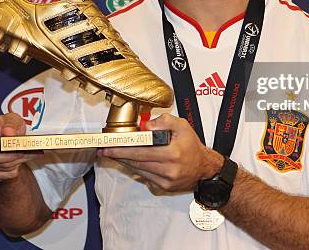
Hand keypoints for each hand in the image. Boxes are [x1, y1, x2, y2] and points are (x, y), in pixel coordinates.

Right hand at [0, 113, 41, 180]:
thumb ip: (11, 124)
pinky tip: (16, 161)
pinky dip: (12, 170)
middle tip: (25, 151)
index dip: (3, 152)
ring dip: (15, 163)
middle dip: (12, 157)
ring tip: (23, 154)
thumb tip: (8, 132)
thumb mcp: (13, 119)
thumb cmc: (9, 125)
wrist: (10, 134)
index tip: (17, 149)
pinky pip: (1, 176)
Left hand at [98, 113, 223, 191]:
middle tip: (105, 150)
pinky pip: (145, 176)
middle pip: (137, 161)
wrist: (204, 168)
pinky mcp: (164, 187)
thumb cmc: (192, 145)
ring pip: (139, 169)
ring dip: (125, 161)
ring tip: (113, 154)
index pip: (142, 149)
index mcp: (173, 152)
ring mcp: (166, 180)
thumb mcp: (182, 126)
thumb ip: (164, 121)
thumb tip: (145, 126)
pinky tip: (128, 161)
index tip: (110, 145)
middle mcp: (169, 168)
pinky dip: (135, 168)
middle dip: (119, 155)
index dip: (124, 147)